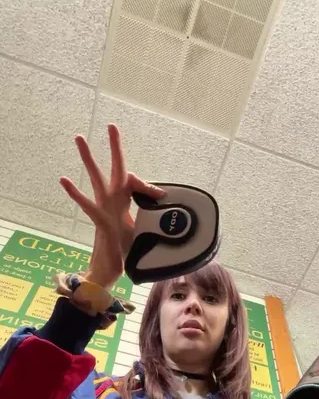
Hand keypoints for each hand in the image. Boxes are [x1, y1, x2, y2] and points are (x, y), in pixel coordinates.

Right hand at [60, 124, 165, 289]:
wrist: (109, 273)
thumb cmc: (123, 256)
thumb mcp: (142, 238)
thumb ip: (152, 230)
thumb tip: (173, 232)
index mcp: (124, 206)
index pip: (135, 185)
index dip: (149, 188)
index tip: (161, 196)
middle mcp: (113, 204)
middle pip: (116, 170)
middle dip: (115, 148)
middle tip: (112, 126)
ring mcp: (103, 210)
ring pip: (96, 179)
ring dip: (89, 159)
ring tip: (80, 138)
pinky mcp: (98, 221)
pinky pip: (87, 205)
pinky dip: (76, 194)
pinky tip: (64, 180)